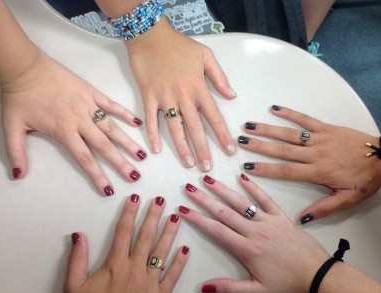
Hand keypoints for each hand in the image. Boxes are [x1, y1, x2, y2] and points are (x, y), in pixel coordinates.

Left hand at [0, 49, 146, 195]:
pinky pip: (111, 104)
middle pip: (104, 146)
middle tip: (134, 175)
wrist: (24, 66)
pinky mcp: (90, 91)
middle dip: (121, 163)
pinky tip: (137, 122)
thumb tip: (18, 174)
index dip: (97, 175)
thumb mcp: (11, 127)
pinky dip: (124, 113)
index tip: (109, 188)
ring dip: (128, 142)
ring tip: (142, 155)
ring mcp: (87, 105)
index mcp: (64, 131)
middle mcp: (80, 120)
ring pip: (112, 127)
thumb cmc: (18, 96)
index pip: (85, 158)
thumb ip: (15, 152)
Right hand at [63, 194, 188, 292]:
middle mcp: (134, 270)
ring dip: (169, 233)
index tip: (135, 198)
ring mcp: (150, 284)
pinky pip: (173, 276)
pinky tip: (185, 249)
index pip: (123, 231)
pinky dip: (180, 262)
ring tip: (176, 217)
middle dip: (154, 216)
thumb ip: (76, 259)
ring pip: (162, 252)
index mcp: (114, 265)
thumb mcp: (73, 287)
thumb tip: (78, 236)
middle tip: (161, 201)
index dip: (130, 212)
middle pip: (145, 236)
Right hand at [125, 19, 236, 171]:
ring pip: (175, 128)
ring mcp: (165, 98)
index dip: (223, 136)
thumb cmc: (179, 45)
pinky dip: (152, 134)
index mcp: (199, 88)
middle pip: (196, 128)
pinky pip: (150, 119)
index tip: (229, 151)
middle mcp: (184, 96)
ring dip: (182, 147)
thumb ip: (219, 77)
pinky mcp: (148, 96)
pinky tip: (156, 149)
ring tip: (188, 164)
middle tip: (207, 168)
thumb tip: (231, 95)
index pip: (215, 117)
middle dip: (203, 150)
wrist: (150, 35)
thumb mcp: (206, 56)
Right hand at [179, 174, 328, 292]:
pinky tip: (242, 176)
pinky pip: (265, 199)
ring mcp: (269, 222)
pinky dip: (254, 187)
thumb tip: (204, 286)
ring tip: (208, 178)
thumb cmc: (289, 285)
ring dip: (223, 190)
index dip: (197, 219)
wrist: (318, 275)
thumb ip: (230, 288)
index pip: (216, 230)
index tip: (183, 209)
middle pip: (224, 212)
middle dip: (204, 199)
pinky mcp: (282, 217)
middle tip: (189, 187)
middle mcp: (255, 231)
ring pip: (241, 203)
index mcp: (247, 249)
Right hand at [238, 106, 380, 221]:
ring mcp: (320, 138)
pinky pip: (305, 119)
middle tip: (241, 141)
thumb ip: (323, 208)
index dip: (264, 169)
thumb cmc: (364, 180)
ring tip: (249, 126)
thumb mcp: (346, 200)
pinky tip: (275, 108)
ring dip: (268, 129)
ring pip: (289, 134)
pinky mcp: (326, 128)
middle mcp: (314, 154)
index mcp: (317, 172)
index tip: (247, 167)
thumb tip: (301, 219)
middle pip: (282, 150)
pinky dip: (290, 113)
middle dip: (259, 146)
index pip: (285, 171)